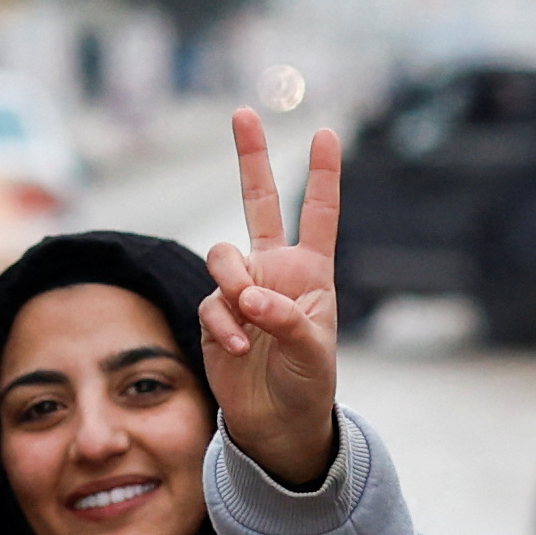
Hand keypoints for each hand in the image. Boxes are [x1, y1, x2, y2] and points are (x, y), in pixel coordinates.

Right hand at [198, 109, 344, 490]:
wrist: (276, 422)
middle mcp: (273, 271)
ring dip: (229, 282)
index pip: (318, 215)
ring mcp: (240, 289)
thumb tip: (247, 295)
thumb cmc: (307, 382)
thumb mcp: (312, 351)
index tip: (326, 134)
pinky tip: (235, 345)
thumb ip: (284, 318)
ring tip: (244, 317)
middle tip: (243, 112)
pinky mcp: (214, 314)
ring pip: (222, 257)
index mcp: (310, 272)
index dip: (322, 175)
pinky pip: (209, 302)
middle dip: (250, 157)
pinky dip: (221, 322)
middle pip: (258, 202)